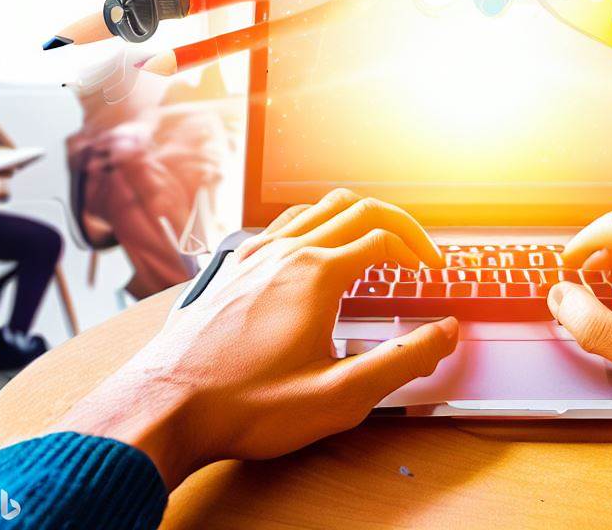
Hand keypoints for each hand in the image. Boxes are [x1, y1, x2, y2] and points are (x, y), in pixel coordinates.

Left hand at [54, 190, 455, 488]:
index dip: (417, 252)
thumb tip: (445, 333)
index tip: (431, 272)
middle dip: (398, 222)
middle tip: (418, 248)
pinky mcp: (236, 266)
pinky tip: (319, 249)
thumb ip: (401, 363)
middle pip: (358, 208)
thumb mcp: (337, 396)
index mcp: (317, 274)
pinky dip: (318, 222)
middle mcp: (288, 251)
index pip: (383, 239)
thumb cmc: (244, 405)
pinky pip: (287, 222)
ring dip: (359, 215)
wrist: (166, 406)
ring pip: (320, 206)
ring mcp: (258, 254)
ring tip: (378, 240)